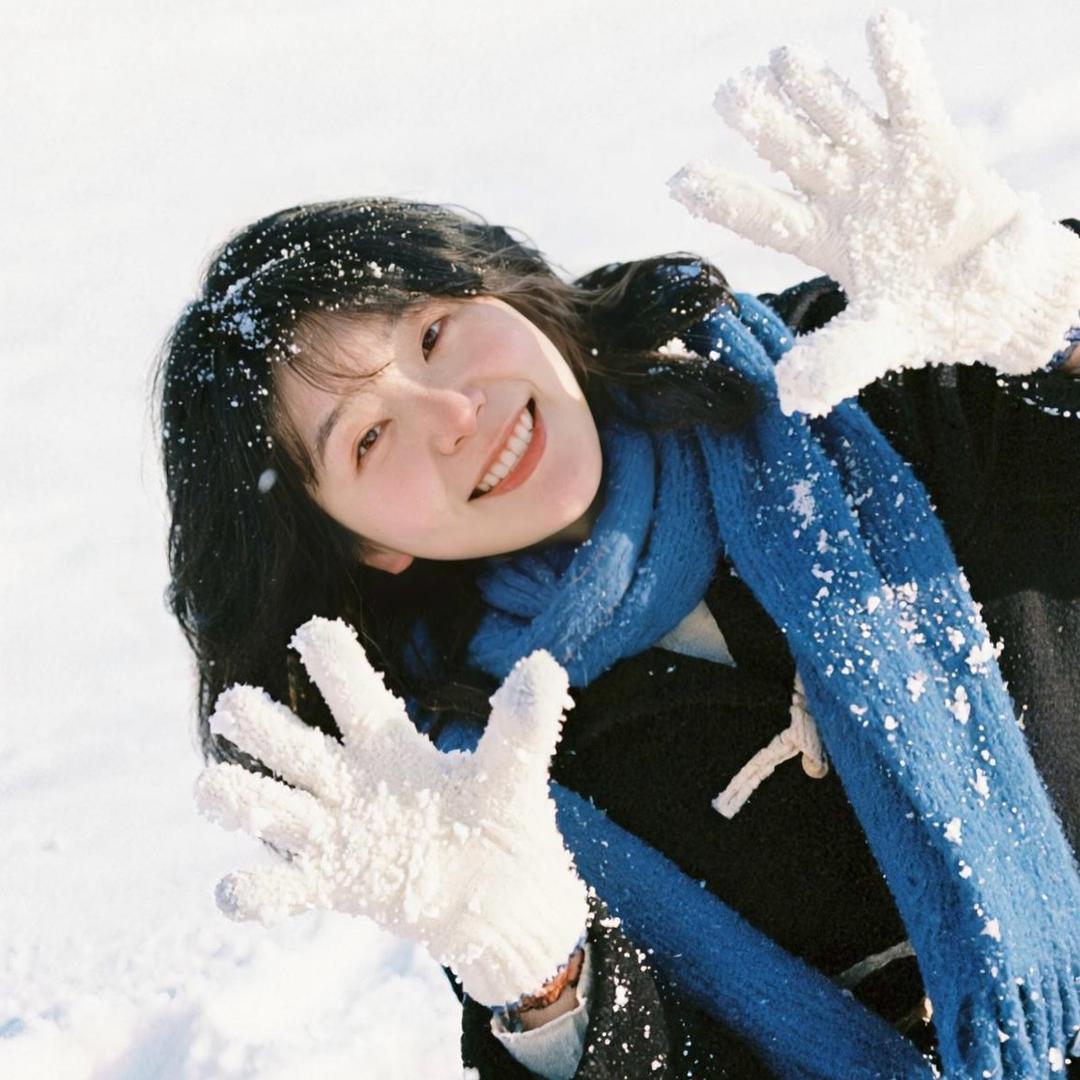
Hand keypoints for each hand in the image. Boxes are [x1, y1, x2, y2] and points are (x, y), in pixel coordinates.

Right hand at [194, 617, 587, 1007]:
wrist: (503, 898)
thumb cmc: (501, 821)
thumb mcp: (515, 771)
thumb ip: (524, 724)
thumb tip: (544, 664)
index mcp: (392, 745)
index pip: (355, 694)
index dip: (334, 662)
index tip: (312, 630)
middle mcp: (353, 782)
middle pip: (295, 746)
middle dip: (260, 726)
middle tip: (233, 706)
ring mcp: (339, 833)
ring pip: (273, 808)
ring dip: (239, 797)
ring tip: (211, 788)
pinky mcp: (336, 885)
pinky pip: (284, 887)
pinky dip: (255, 892)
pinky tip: (233, 889)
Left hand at [670, 9, 1079, 415]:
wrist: (998, 295)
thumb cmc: (933, 316)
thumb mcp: (881, 342)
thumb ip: (836, 359)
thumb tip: (789, 392)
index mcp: (824, 241)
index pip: (765, 216)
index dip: (725, 200)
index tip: (678, 181)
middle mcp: (844, 196)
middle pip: (793, 155)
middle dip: (761, 125)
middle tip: (725, 95)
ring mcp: (884, 166)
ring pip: (840, 119)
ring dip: (814, 90)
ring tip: (783, 60)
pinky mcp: (931, 144)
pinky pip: (913, 98)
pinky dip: (898, 65)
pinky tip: (877, 25)